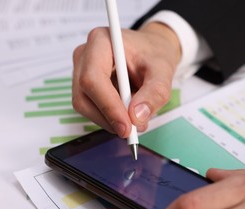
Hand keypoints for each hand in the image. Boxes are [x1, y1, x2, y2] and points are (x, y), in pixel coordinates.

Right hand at [72, 22, 180, 136]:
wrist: (151, 50)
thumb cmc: (154, 54)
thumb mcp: (163, 71)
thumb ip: (154, 93)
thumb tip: (137, 117)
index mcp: (101, 42)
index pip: (93, 79)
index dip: (108, 106)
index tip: (127, 126)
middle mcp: (85, 55)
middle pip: (84, 96)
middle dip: (108, 118)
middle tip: (133, 130)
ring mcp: (81, 71)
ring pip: (85, 106)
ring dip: (110, 119)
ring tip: (136, 116)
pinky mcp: (84, 86)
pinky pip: (91, 108)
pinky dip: (110, 116)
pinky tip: (127, 111)